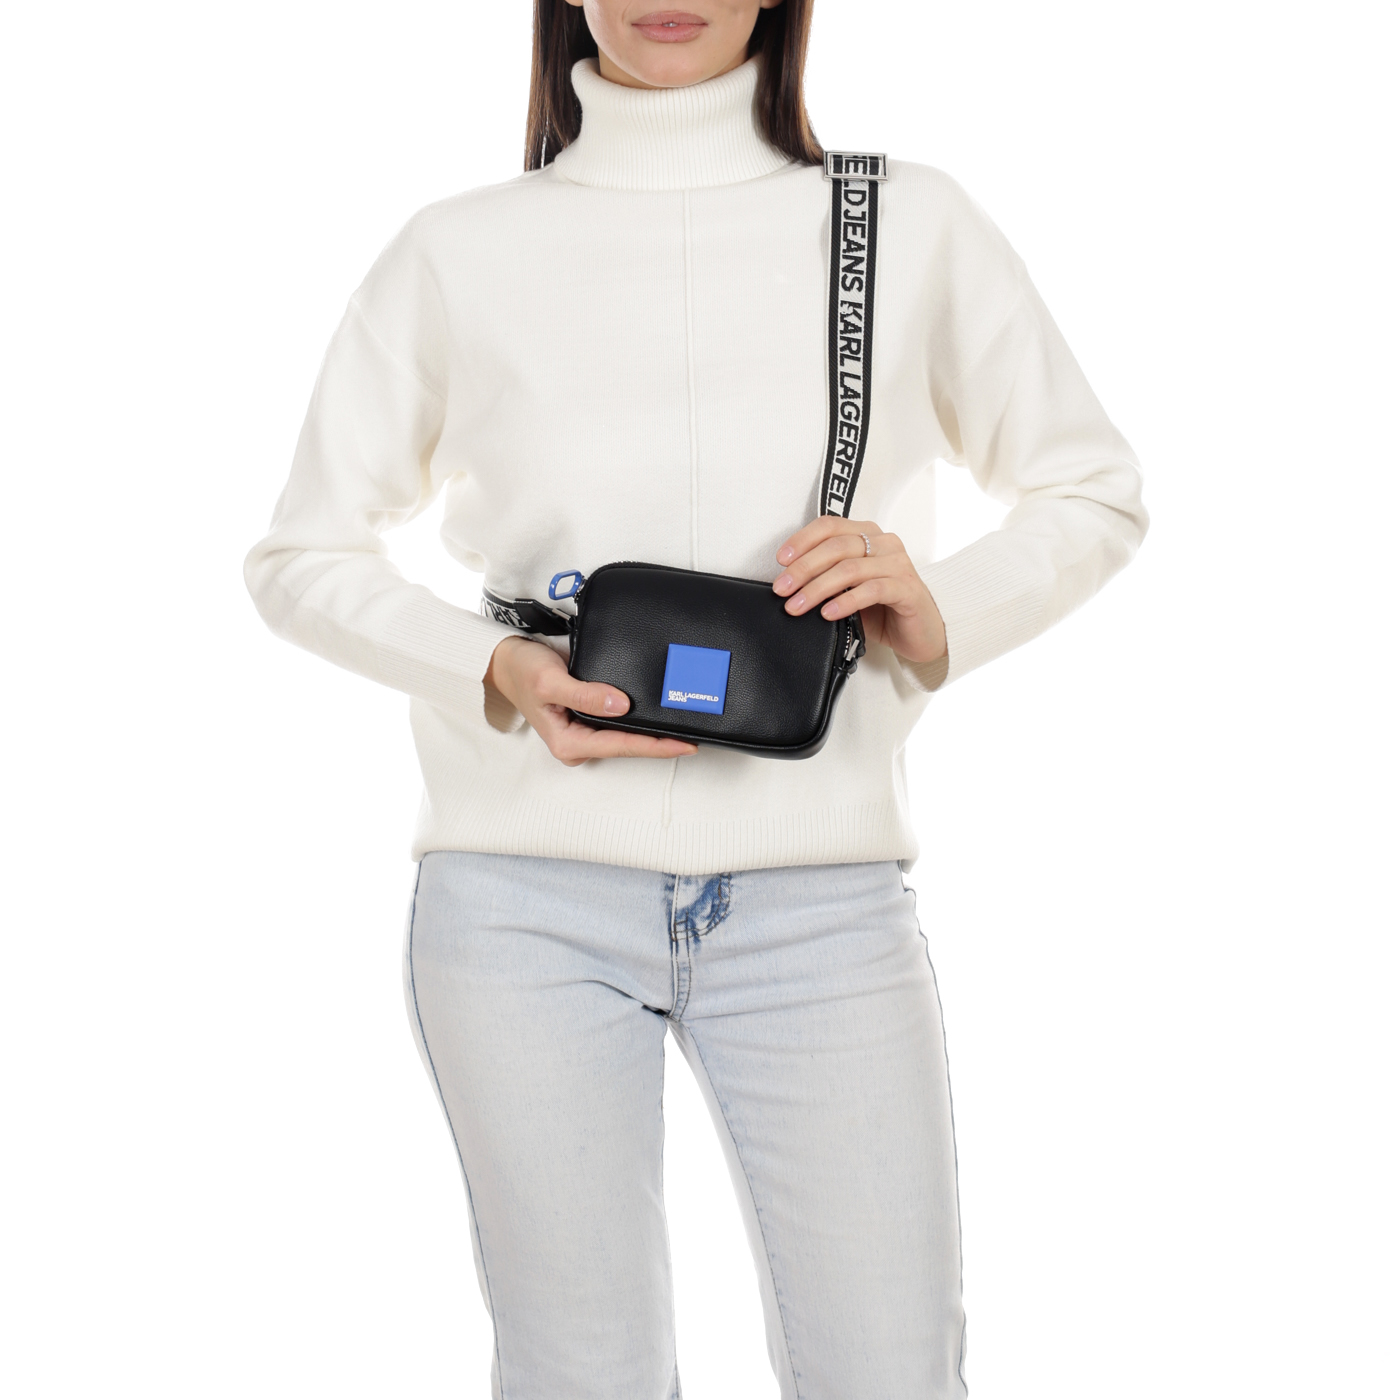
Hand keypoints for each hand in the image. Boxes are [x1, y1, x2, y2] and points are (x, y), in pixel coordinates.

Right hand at [486, 635, 698, 766]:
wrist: (506, 661)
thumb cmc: (523, 670)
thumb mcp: (550, 681)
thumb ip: (585, 694)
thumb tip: (620, 706)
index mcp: (569, 743)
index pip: (622, 746)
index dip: (656, 746)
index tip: (686, 744)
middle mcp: (578, 743)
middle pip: (628, 746)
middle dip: (660, 742)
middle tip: (696, 734)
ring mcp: (583, 733)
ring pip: (626, 737)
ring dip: (653, 732)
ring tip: (685, 726)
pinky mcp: (587, 720)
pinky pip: (619, 725)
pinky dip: (640, 719)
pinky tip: (659, 714)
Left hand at [773, 518, 947, 664]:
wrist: (921, 633)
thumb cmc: (883, 608)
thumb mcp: (849, 589)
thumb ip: (827, 578)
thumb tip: (790, 582)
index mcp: (868, 535)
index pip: (829, 526)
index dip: (801, 540)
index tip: (781, 560)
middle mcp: (885, 543)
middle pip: (836, 546)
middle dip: (803, 568)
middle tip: (783, 589)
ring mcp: (898, 564)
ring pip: (850, 568)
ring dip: (818, 588)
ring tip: (798, 605)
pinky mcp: (907, 589)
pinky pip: (872, 590)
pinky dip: (845, 601)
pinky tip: (828, 613)